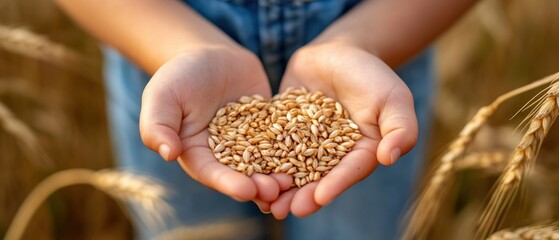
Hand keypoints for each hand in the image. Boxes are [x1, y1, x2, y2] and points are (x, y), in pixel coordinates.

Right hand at [139, 46, 291, 204]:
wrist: (211, 55)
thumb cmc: (179, 75)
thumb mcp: (162, 95)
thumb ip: (158, 125)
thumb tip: (167, 154)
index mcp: (197, 154)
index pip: (212, 173)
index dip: (228, 183)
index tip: (245, 191)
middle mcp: (225, 155)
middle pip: (242, 175)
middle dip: (258, 185)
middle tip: (275, 191)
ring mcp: (249, 143)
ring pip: (266, 164)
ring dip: (279, 176)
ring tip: (294, 182)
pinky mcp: (270, 130)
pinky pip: (284, 140)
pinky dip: (295, 150)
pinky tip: (311, 156)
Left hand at [269, 43, 417, 218]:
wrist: (338, 52)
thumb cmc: (372, 75)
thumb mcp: (394, 97)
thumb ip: (400, 127)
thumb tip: (390, 157)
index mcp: (361, 153)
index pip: (349, 171)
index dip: (336, 184)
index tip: (320, 197)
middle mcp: (332, 155)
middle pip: (317, 178)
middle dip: (302, 196)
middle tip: (285, 210)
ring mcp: (305, 144)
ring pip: (292, 169)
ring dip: (279, 187)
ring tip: (264, 202)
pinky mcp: (283, 131)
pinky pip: (270, 146)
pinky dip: (260, 160)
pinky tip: (245, 173)